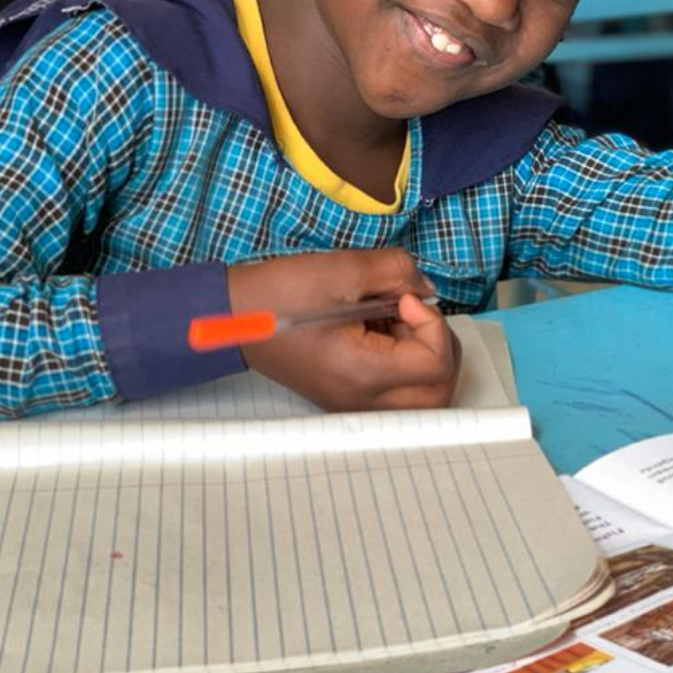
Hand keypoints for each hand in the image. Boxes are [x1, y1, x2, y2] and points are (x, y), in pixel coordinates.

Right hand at [225, 249, 459, 411]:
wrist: (232, 313)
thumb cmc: (279, 293)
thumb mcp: (344, 269)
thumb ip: (398, 273)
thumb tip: (426, 290)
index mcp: (362, 372)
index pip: (436, 364)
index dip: (433, 323)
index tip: (405, 298)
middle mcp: (361, 400)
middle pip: (439, 392)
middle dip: (440, 346)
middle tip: (413, 314)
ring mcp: (354, 404)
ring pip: (423, 396)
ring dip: (424, 355)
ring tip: (394, 320)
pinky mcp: (349, 396)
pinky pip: (398, 391)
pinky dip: (405, 362)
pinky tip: (380, 330)